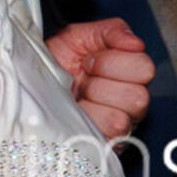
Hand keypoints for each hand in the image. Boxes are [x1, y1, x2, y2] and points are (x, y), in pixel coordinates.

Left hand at [46, 17, 154, 139]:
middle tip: (83, 77)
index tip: (89, 58)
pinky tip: (76, 111)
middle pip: (138, 96)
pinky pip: (105, 137)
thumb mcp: (78, 36)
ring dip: (92, 102)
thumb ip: (110, 31)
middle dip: (101, 82)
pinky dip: (86, 120)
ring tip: (79, 95)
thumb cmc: (56, 61)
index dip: (112, 60)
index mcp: (129, 73)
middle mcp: (131, 101)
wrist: (31, 82)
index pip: (145, 68)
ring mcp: (121, 126)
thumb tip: (134, 42)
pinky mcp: (105, 144)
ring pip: (121, 118)